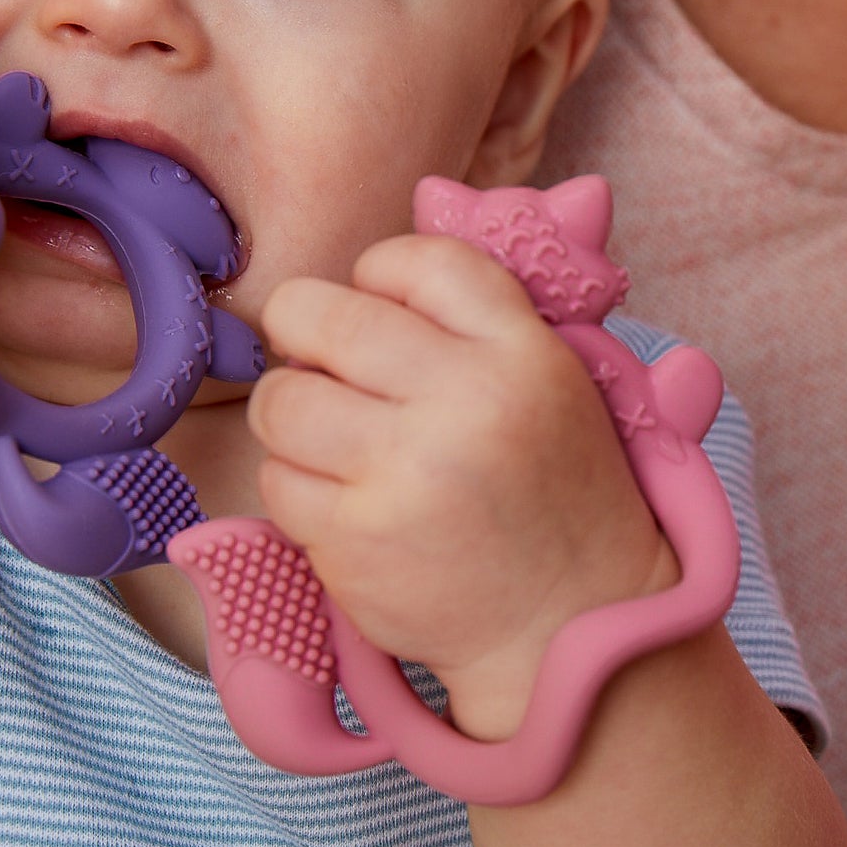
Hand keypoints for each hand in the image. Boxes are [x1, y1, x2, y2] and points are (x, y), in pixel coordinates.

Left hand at [250, 232, 674, 733]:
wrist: (570, 626)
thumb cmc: (554, 488)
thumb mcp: (557, 378)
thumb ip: (484, 307)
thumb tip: (408, 221)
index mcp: (520, 352)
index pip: (414, 258)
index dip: (379, 272)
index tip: (378, 304)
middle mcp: (462, 404)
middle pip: (316, 314)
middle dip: (304, 330)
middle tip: (324, 360)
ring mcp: (403, 478)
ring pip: (279, 400)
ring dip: (293, 413)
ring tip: (335, 436)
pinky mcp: (355, 544)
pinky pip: (276, 482)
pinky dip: (298, 486)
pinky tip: (347, 502)